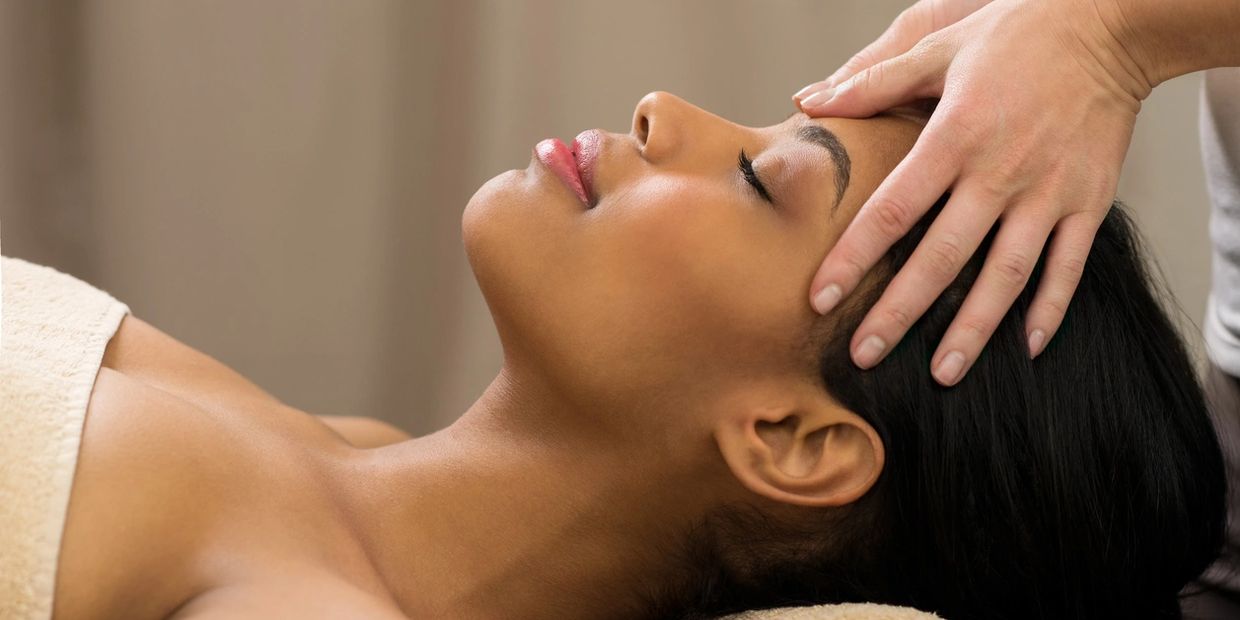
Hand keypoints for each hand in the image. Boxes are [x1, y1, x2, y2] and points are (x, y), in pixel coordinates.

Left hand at [793, 0, 1149, 385]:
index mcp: (955, 136)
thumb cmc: (1017, 35)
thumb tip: (808, 102)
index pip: (892, 211)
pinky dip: (1050, 308)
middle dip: (899, 312)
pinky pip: (1069, 266)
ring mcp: (1048, 192)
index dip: (852, 258)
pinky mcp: (1089, 202)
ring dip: (974, 328)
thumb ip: (873, 83)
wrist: (1109, 26)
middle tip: (864, 355)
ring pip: (1006, 275)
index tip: (819, 298)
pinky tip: (1027, 347)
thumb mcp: (939, 45)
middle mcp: (999, 172)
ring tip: (944, 373)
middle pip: (942, 257)